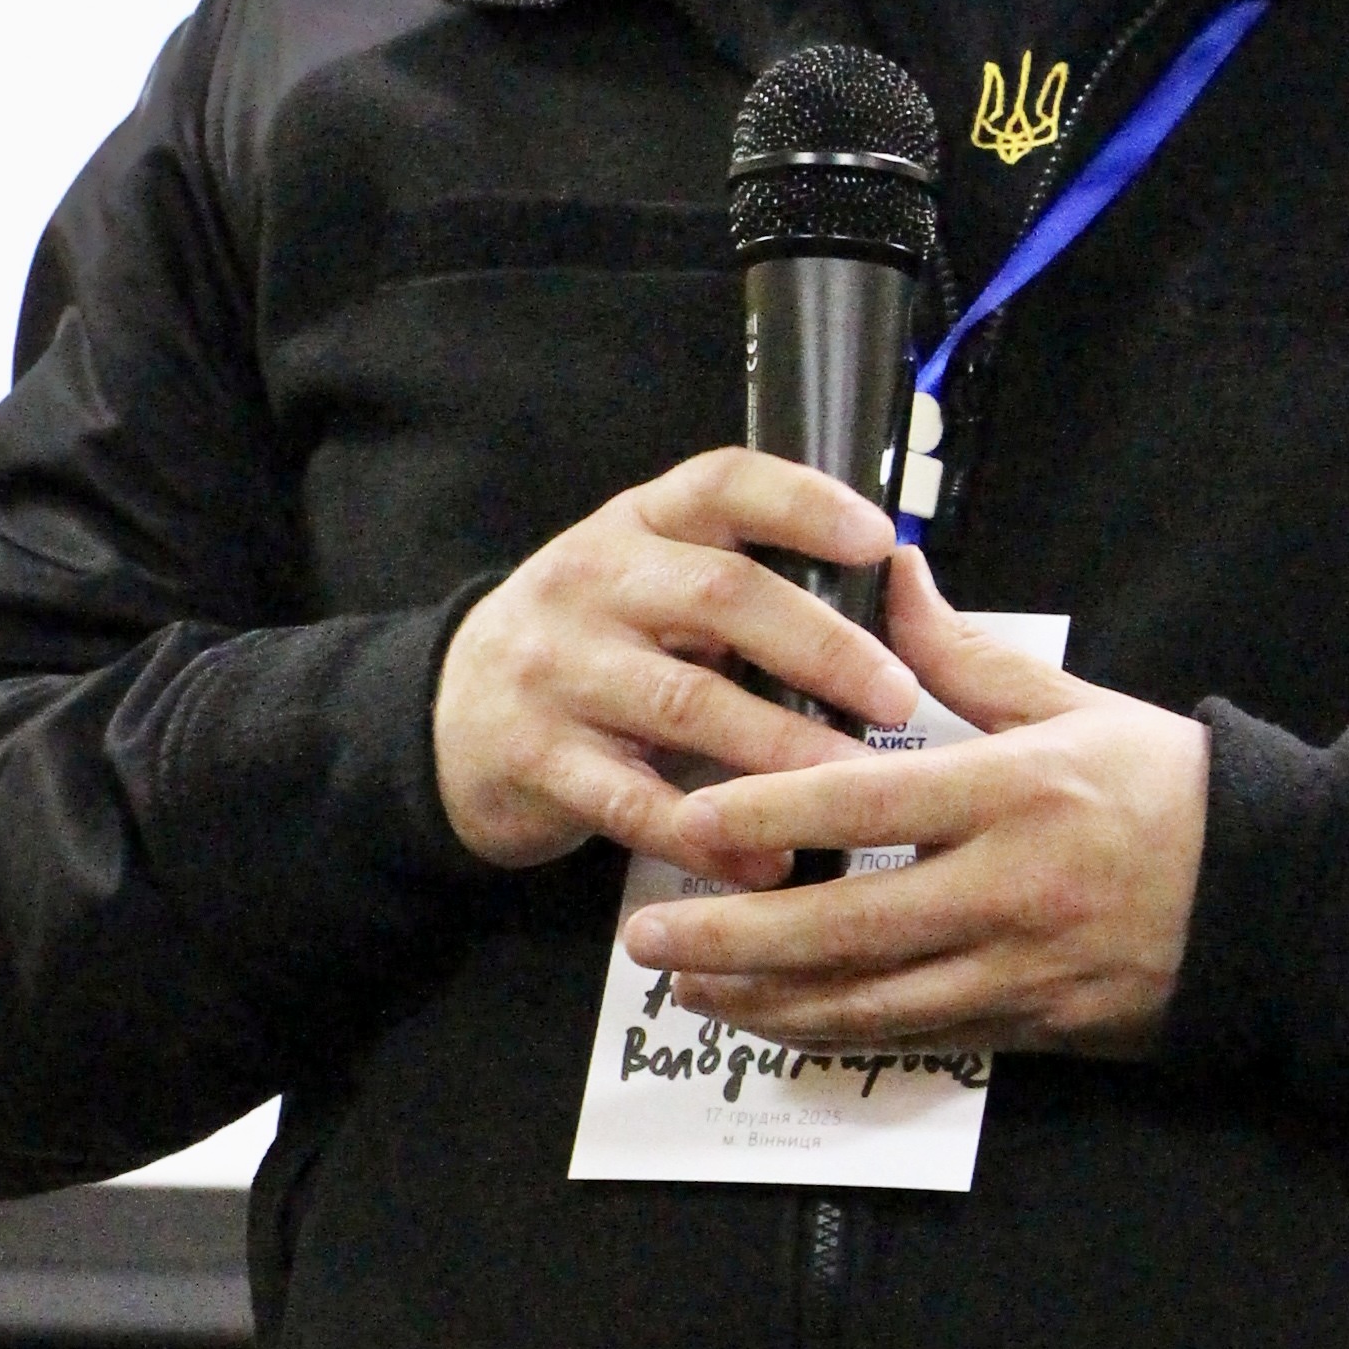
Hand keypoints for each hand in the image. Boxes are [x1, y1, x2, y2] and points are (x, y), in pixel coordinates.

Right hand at [432, 446, 918, 871]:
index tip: (880, 541)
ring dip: (780, 748)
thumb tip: (900, 599)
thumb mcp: (648, 583)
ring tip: (853, 786)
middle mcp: (592, 581)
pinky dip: (709, 837)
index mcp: (637, 524)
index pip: (722, 484)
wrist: (447, 717)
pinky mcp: (538, 758)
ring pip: (686, 703)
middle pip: (720, 595)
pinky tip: (768, 864)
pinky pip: (635, 804)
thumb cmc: (593, 646)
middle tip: (895, 695)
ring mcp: (558, 669)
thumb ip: (745, 584)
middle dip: (820, 646)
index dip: (805, 503)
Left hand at [634, 552, 1209, 1060]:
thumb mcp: (1075, 704)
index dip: (766, 813)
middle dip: (732, 938)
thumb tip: (894, 573)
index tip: (684, 819)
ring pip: (866, 1001)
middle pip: (844, 926)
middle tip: (645, 938)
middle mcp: (1009, 889)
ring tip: (685, 990)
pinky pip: (912, 1037)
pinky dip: (833, 1034)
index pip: (865, 802)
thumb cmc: (1171, 789)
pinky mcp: (1031, 1027)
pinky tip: (775, 1022)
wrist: (1275, 900)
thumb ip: (967, 655)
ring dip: (764, 1001)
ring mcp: (1019, 969)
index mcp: (1014, 793)